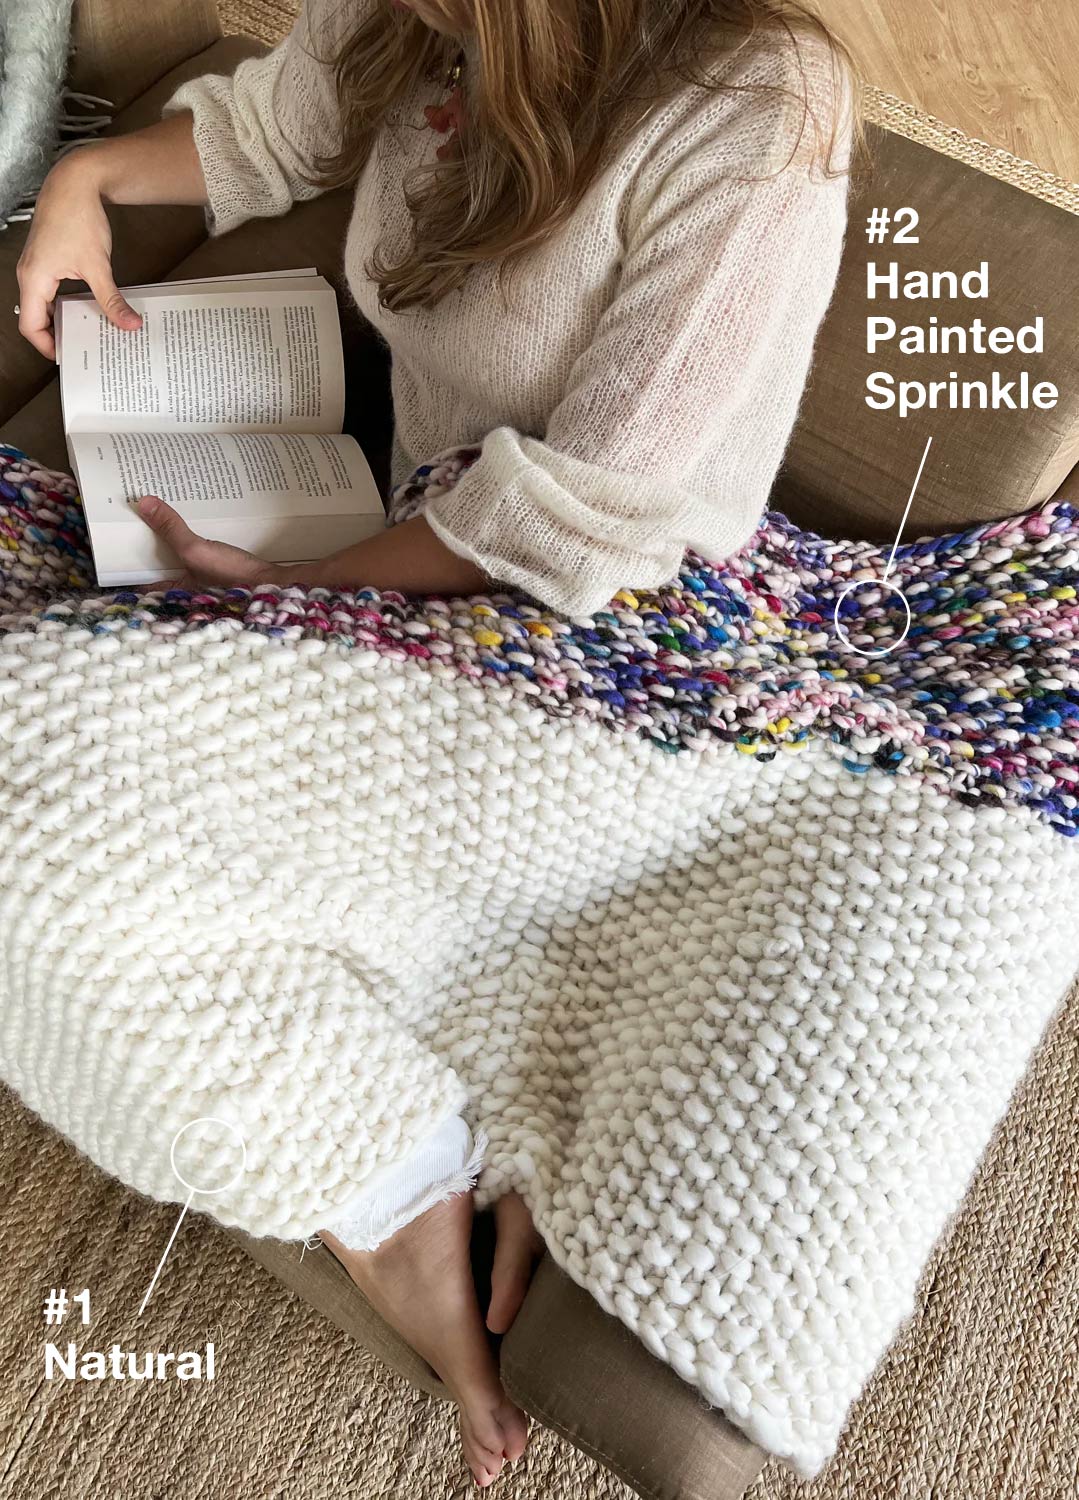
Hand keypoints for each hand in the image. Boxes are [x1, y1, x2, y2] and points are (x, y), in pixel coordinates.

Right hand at [16, 149, 141, 359]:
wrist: (75, 181)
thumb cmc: (77, 216)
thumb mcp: (98, 265)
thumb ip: (112, 299)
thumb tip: (129, 324)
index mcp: (34, 279)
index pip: (30, 326)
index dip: (48, 346)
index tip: (70, 357)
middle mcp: (29, 275)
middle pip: (36, 319)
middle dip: (58, 336)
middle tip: (84, 349)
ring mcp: (36, 267)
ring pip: (44, 305)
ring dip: (64, 320)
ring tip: (89, 332)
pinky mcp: (47, 260)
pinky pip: (51, 291)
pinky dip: (67, 304)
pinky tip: (88, 308)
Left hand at [130, 495, 281, 589]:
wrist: (277, 587)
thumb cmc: (234, 579)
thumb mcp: (196, 551)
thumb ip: (170, 529)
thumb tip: (144, 503)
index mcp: (172, 593)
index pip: (140, 577)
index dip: (126, 558)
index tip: (115, 535)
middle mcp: (184, 591)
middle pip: (157, 563)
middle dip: (148, 543)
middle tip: (136, 514)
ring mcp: (201, 582)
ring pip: (176, 557)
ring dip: (169, 539)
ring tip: (159, 512)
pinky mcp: (217, 573)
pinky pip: (195, 554)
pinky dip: (189, 540)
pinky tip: (190, 522)